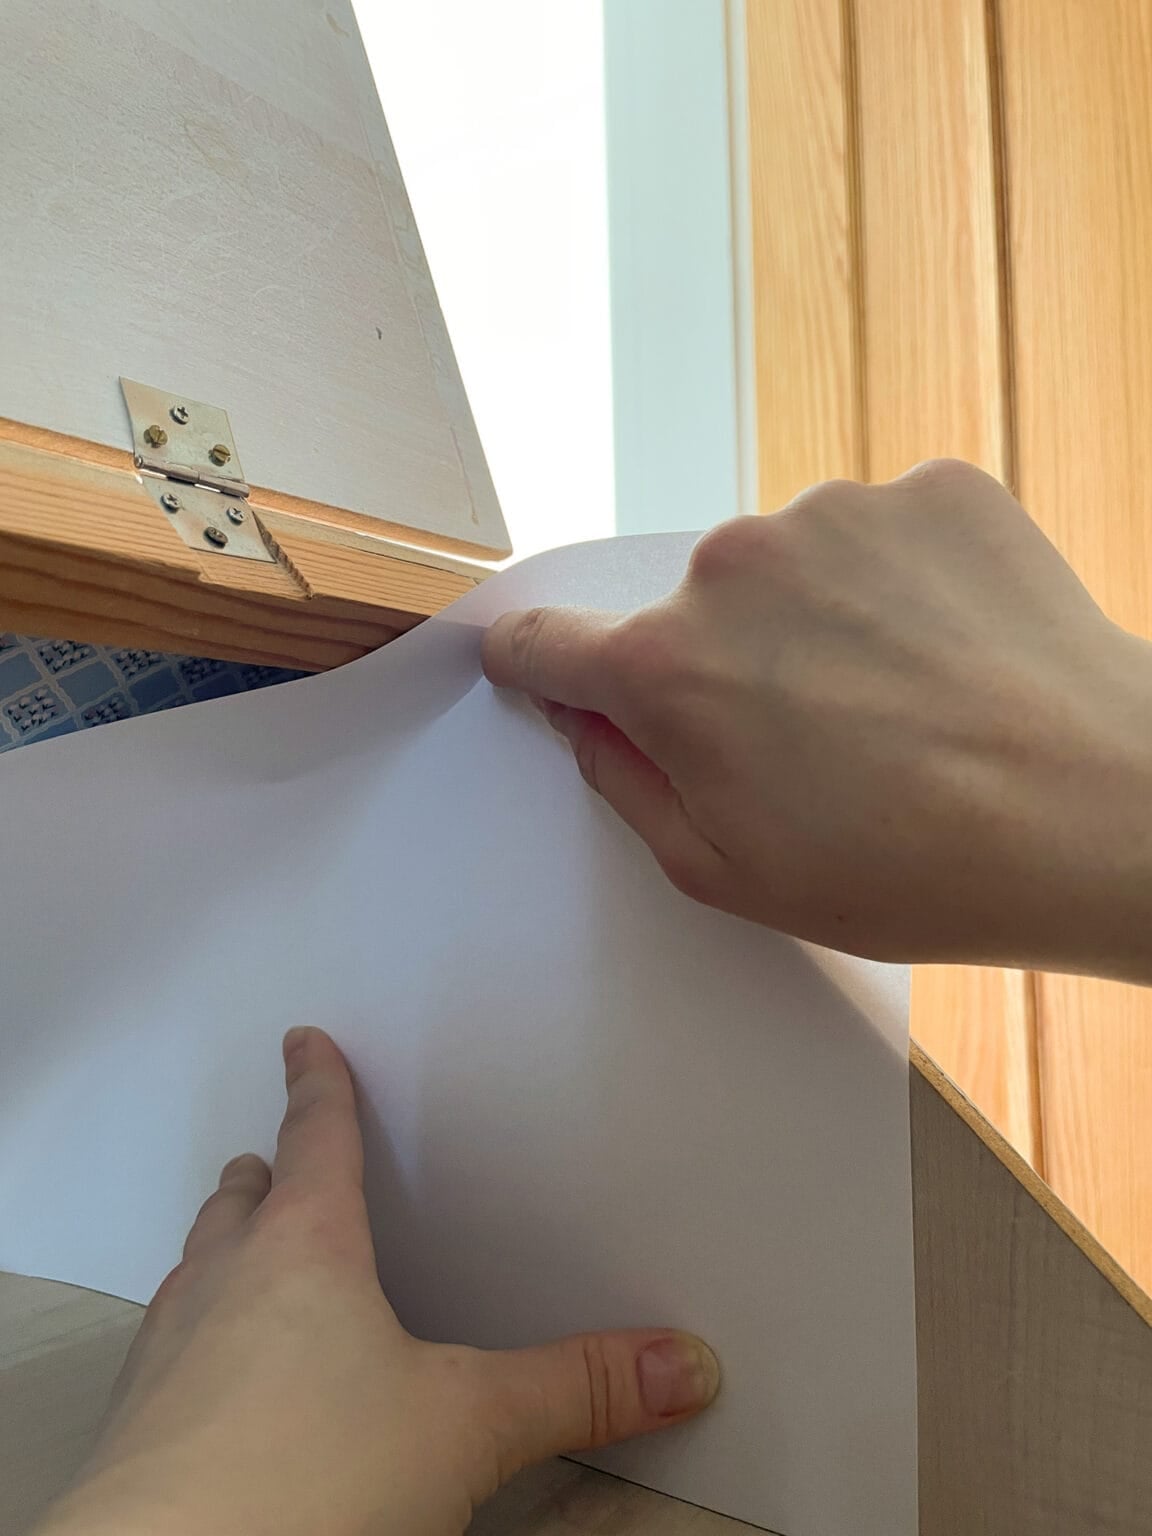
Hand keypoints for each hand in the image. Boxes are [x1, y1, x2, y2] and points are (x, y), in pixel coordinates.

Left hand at [36, 1028, 718, 1535]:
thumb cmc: (304, 1481)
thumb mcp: (467, 1425)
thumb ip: (574, 1388)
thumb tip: (679, 1362)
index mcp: (304, 1249)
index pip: (314, 1139)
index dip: (316, 1085)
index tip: (304, 1043)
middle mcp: (223, 1283)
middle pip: (240, 1202)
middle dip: (260, 1176)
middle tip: (269, 1159)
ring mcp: (167, 1353)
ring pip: (195, 1269)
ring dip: (221, 1250)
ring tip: (244, 1254)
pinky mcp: (138, 1428)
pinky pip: (165, 1347)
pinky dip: (193, 1335)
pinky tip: (217, 1379)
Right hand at [484, 461, 1151, 981]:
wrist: (1101, 815)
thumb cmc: (921, 865)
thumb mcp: (729, 874)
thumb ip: (628, 785)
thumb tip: (592, 722)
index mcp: (667, 667)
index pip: (545, 639)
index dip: (541, 664)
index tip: (549, 668)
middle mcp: (734, 566)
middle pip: (689, 608)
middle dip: (725, 664)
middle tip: (809, 740)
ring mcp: (838, 515)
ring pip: (790, 565)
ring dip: (818, 619)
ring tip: (897, 702)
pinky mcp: (932, 489)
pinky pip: (881, 532)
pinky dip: (900, 583)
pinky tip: (948, 655)